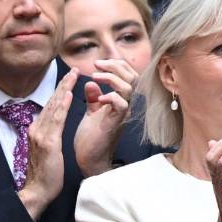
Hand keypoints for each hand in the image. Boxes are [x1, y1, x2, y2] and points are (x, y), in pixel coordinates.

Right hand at [19, 69, 76, 219]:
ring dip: (63, 89)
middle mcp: (37, 129)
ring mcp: (40, 134)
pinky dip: (62, 106)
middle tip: (72, 69)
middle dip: (62, 85)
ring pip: (53, 107)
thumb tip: (52, 127)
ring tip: (72, 76)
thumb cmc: (46, 174)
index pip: (50, 107)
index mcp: (37, 130)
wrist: (38, 190)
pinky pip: (56, 120)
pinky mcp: (48, 142)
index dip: (59, 92)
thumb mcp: (47, 150)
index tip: (68, 80)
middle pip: (51, 102)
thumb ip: (48, 136)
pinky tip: (68, 95)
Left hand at [74, 58, 137, 176]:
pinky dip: (111, 97)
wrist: (89, 158)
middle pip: (133, 77)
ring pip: (129, 88)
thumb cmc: (91, 137)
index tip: (98, 63)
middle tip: (97, 64)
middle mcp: (125, 106)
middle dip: (116, 66)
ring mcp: (122, 114)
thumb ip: (93, 97)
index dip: (116, 65)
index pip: (128, 75)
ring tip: (95, 76)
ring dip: (112, 78)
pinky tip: (98, 98)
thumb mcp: (91, 112)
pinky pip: (122, 105)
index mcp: (120, 101)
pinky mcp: (116, 123)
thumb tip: (90, 83)